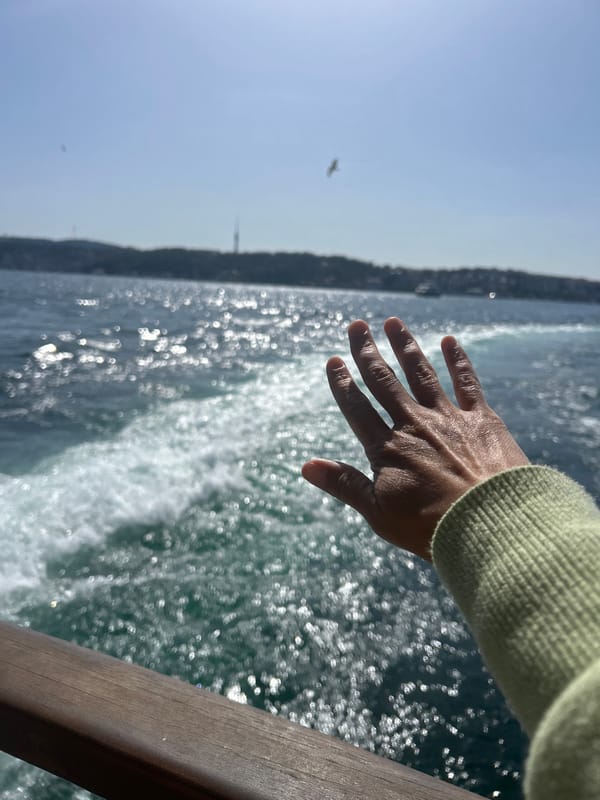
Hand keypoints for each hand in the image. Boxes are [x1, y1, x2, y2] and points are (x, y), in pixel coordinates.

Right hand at [302, 318, 528, 560]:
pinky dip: (457, 361)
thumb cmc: (430, 527)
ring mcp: (449, 418)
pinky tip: (449, 341)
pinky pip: (467, 383)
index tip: (333, 361)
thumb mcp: (379, 512)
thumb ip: (344, 484)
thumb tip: (306, 466)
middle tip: (357, 326)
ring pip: (421, 374)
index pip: (357, 408)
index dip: (343, 383)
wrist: (489, 523)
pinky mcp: (482, 419)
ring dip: (406, 347)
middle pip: (385, 382)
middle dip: (368, 352)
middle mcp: (414, 424)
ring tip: (394, 322)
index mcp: (387, 448)